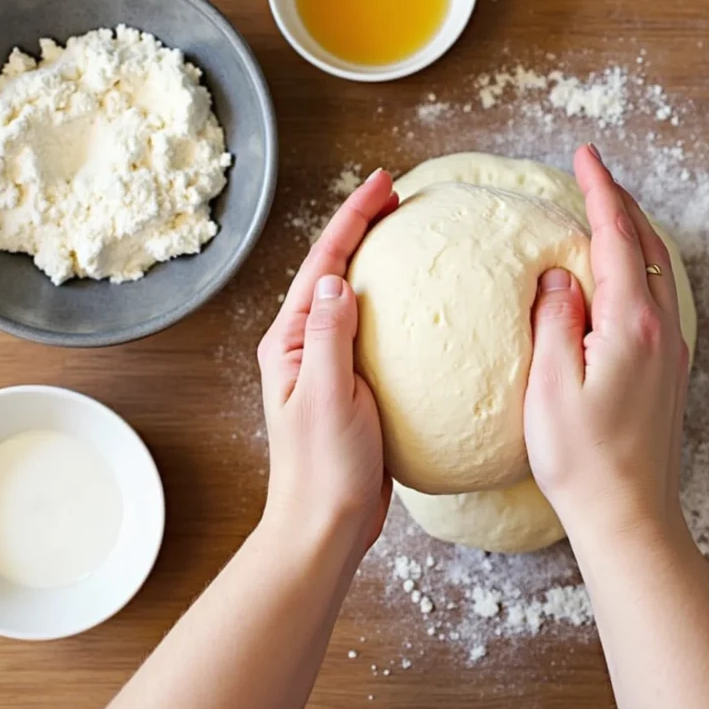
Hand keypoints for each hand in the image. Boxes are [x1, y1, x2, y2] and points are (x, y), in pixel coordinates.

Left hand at [257, 169, 398, 550]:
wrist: (326, 524)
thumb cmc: (323, 468)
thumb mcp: (327, 396)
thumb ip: (331, 335)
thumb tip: (340, 279)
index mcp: (292, 340)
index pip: (324, 264)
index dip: (353, 219)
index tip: (382, 184)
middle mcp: (305, 344)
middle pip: (335, 270)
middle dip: (362, 227)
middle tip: (396, 195)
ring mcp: (329, 363)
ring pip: (355, 296)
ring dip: (376, 259)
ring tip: (404, 231)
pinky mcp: (353, 384)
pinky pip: (374, 330)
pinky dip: (393, 304)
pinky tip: (416, 302)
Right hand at [523, 144, 689, 540]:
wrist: (629, 517)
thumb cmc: (582, 461)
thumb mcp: (551, 386)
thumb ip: (554, 321)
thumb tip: (562, 277)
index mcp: (632, 326)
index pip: (617, 238)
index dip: (600, 191)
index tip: (584, 155)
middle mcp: (661, 331)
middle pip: (647, 245)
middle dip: (619, 202)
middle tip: (590, 171)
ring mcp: (670, 352)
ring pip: (657, 271)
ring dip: (632, 233)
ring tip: (603, 212)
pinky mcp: (667, 372)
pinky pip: (656, 299)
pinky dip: (638, 267)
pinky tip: (618, 275)